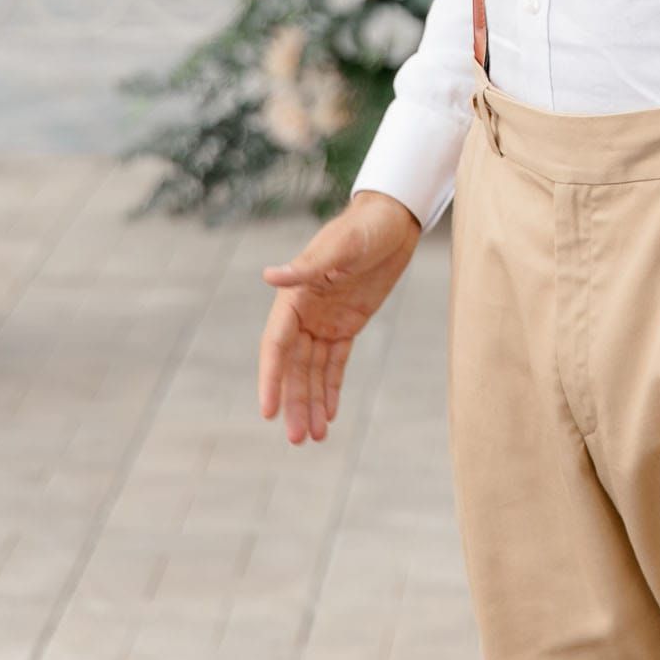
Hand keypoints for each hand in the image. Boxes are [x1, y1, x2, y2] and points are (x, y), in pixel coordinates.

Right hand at [257, 192, 420, 444]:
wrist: (393, 219)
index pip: (276, 345)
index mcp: (294, 296)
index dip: (271, 379)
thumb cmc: (363, 227)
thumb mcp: (338, 247)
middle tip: (296, 439)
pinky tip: (329, 414)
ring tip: (312, 437)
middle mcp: (304, 312)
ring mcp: (325, 320)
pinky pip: (335, 363)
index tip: (267, 411)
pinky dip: (331, 388)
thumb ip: (307, 267)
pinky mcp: (347, 324)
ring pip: (313, 370)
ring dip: (311, 402)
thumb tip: (269, 276)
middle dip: (294, 402)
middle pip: (293, 366)